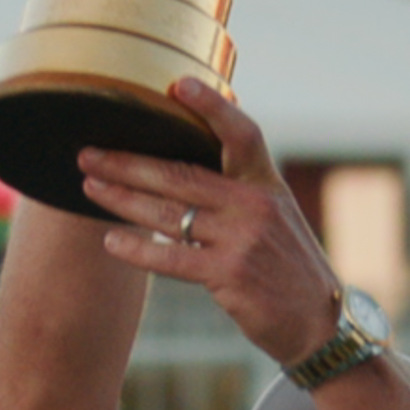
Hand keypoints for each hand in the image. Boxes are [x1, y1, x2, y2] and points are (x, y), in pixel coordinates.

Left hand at [71, 83, 342, 365]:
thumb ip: (240, 192)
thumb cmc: (289, 271)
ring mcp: (242, 239)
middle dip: (129, 163)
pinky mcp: (229, 274)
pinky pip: (171, 257)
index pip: (242, 133)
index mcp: (267, 184)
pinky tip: (111, 241)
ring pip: (169, 213)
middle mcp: (255, 205)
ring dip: (123, 199)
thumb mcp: (277, 219)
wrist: (320, 324)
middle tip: (89, 153)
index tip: (177, 85)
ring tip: (90, 187)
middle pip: (181, 174)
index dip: (212, 106)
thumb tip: (188, 172)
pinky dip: (137, 249)